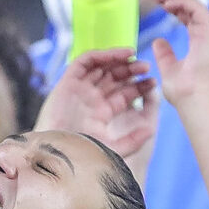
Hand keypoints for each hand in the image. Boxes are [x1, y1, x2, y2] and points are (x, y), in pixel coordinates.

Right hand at [36, 48, 156, 158]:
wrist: (55, 152)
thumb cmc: (80, 153)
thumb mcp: (113, 149)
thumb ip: (133, 140)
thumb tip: (150, 130)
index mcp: (101, 113)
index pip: (123, 94)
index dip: (139, 87)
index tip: (152, 82)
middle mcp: (91, 99)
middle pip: (114, 78)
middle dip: (130, 71)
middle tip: (146, 67)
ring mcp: (79, 89)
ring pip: (101, 67)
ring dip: (118, 60)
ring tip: (135, 58)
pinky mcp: (68, 81)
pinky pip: (85, 61)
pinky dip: (102, 54)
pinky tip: (121, 54)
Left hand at [150, 0, 208, 109]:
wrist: (193, 101)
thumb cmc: (182, 91)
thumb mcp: (169, 68)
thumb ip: (165, 54)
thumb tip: (158, 40)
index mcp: (199, 42)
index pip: (188, 17)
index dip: (174, 7)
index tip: (158, 2)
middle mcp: (207, 36)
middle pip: (192, 8)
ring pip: (196, 6)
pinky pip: (199, 11)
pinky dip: (183, 4)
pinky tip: (167, 4)